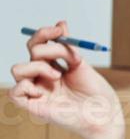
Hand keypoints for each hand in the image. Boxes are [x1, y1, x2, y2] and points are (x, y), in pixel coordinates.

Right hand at [9, 21, 122, 138]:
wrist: (105, 115)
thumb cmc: (97, 93)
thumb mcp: (82, 64)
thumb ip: (68, 47)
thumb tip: (61, 23)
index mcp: (53, 65)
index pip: (39, 44)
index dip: (44, 33)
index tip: (60, 30)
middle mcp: (42, 77)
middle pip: (29, 52)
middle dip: (47, 48)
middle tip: (66, 56)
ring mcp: (37, 91)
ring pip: (17, 69)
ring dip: (37, 67)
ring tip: (57, 76)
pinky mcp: (34, 106)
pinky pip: (15, 92)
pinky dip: (25, 86)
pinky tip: (43, 90)